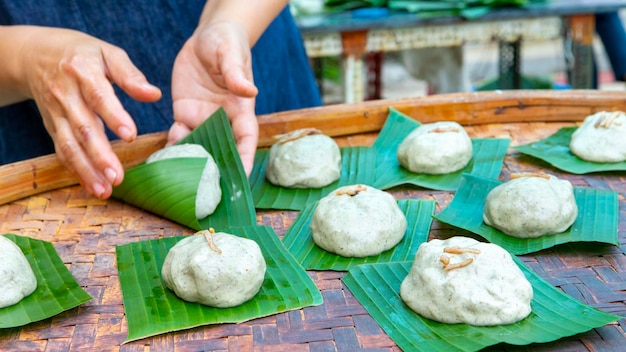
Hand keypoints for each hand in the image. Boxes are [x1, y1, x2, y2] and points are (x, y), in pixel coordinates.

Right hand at [21, 27, 161, 197]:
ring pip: (69, 145)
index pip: (98, 96)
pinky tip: (92, 186)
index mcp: (82, 71)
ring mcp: (56, 113)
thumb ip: (130, 74)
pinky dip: (75, 170)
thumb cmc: (82, 54)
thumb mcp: (107, 53)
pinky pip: (62, 151)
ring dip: (86, 170)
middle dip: (100, 155)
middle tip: (117, 176)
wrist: (36, 54)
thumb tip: (154, 94)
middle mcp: (66, 94)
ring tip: (105, 190)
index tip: (130, 136)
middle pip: (83, 127)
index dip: (114, 116)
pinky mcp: (52, 126)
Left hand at [168, 21, 258, 174]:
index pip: (245, 141)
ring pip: (197, 148)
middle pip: (221, 152)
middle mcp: (222, 120)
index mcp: (240, 110)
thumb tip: (250, 91)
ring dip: (189, 165)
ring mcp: (202, 119)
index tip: (239, 182)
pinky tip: (161, 161)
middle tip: (205, 195)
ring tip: (178, 184)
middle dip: (215, 174)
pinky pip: (176, 135)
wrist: (206, 38)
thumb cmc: (227, 43)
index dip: (243, 161)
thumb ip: (237, 74)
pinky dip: (170, 149)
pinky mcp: (183, 113)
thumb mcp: (231, 54)